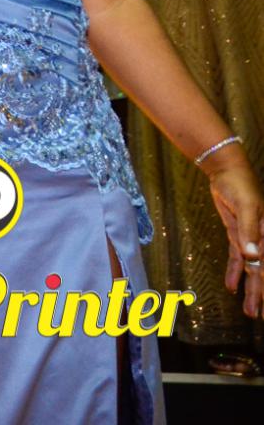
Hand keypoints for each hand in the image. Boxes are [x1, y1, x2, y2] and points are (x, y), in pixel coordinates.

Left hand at [203, 147, 263, 318]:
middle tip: (259, 316)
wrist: (226, 170)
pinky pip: (237, 258)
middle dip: (262, 294)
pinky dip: (234, 272)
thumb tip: (254, 257)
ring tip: (249, 311)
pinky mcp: (238, 234)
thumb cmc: (239, 185)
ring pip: (252, 269)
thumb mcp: (245, 206)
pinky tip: (231, 287)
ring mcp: (251, 238)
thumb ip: (249, 231)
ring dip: (250, 289)